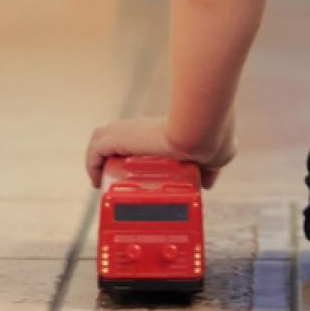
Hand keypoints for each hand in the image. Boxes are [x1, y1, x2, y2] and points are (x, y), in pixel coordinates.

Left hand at [83, 116, 236, 188]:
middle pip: (116, 136)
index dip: (135, 154)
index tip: (138, 172)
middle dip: (112, 157)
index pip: (142, 138)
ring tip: (103, 182)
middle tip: (115, 179)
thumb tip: (208, 184)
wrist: (201, 130)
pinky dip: (92, 165)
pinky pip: (95, 152)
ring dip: (99, 160)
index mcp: (162, 129)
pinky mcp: (118, 136)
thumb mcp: (217, 156)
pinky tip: (96, 181)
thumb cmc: (212, 137)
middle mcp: (143, 126)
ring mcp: (130, 130)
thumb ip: (211, 170)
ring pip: (102, 139)